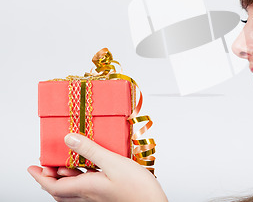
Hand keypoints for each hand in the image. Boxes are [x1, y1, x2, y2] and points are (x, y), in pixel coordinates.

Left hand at [28, 133, 168, 201]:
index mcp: (85, 188)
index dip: (40, 177)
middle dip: (50, 178)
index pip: (53, 186)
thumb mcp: (114, 162)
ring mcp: (97, 198)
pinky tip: (90, 170)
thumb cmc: (138, 188)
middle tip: (47, 165)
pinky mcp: (107, 197)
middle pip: (60, 190)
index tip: (32, 167)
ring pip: (72, 192)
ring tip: (65, 164)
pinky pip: (85, 191)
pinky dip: (81, 180)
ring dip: (65, 179)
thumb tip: (69, 139)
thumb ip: (91, 150)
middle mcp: (88, 196)